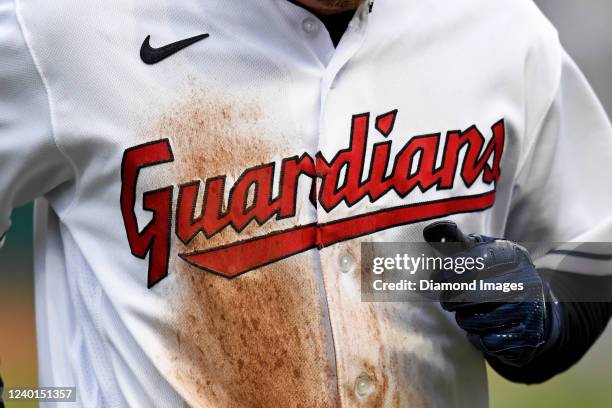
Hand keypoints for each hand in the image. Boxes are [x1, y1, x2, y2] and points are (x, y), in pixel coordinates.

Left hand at [423, 221, 557, 367]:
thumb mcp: (481, 252)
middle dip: (451, 298)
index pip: (478, 260)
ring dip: (463, 318)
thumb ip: (456, 242)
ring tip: (469, 312)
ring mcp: (530, 310)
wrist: (531, 310)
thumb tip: (430, 231)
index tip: (437, 277)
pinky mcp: (527, 336)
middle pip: (473, 293)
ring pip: (476, 318)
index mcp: (514, 255)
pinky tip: (481, 329)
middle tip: (446, 299)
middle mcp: (526, 280)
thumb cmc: (494, 274)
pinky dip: (476, 336)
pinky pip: (487, 340)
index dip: (452, 269)